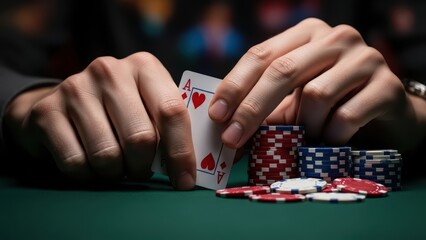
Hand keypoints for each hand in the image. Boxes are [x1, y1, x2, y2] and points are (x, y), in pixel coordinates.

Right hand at [5, 52, 195, 188]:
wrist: (65, 103)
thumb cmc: (120, 110)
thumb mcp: (149, 106)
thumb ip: (169, 126)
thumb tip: (188, 171)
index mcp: (144, 66)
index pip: (172, 112)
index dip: (182, 152)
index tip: (184, 182)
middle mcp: (109, 70)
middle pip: (140, 138)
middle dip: (144, 167)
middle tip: (141, 172)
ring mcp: (75, 88)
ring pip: (107, 155)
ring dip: (115, 173)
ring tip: (115, 166)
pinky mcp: (46, 111)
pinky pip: (76, 163)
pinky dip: (87, 176)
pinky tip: (90, 166)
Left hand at [209, 18, 419, 149]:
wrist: (386, 113)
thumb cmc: (332, 105)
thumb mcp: (294, 101)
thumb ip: (265, 108)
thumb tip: (225, 129)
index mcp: (306, 34)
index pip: (261, 55)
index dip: (235, 86)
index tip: (216, 115)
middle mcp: (335, 38)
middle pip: (283, 71)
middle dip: (252, 109)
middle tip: (232, 139)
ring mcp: (366, 58)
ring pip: (316, 95)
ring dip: (303, 126)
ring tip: (307, 137)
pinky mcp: (388, 87)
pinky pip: (346, 117)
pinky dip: (330, 137)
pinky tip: (331, 141)